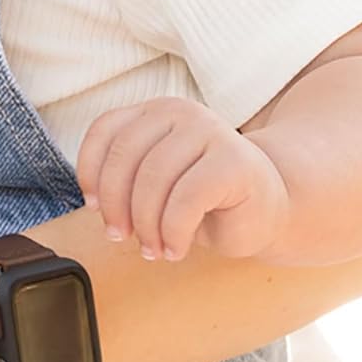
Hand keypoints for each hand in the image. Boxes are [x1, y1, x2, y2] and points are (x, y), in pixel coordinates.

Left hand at [77, 97, 289, 260]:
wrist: (270, 207)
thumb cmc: (207, 200)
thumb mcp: (158, 182)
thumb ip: (129, 177)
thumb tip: (95, 202)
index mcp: (155, 112)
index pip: (106, 131)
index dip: (91, 171)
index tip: (93, 207)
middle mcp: (180, 112)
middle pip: (125, 156)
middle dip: (116, 205)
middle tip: (121, 237)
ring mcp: (209, 131)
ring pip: (153, 177)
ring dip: (145, 224)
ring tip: (154, 248)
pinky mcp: (233, 160)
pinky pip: (186, 197)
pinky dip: (172, 231)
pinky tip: (176, 248)